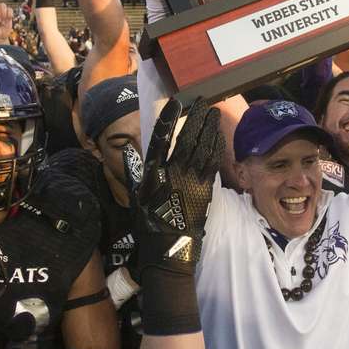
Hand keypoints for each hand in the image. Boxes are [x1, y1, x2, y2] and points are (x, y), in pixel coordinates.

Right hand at [123, 97, 222, 275]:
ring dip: (208, 128)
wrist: (170, 246)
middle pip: (187, 139)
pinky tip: (217, 134)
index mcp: (154, 173)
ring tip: (212, 112)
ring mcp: (191, 180)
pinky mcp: (205, 188)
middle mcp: (173, 172)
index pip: (160, 139)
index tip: (175, 103)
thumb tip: (130, 152)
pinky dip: (216, 145)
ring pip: (202, 147)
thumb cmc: (150, 222)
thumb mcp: (135, 198)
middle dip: (195, 118)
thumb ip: (133, 173)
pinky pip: (212, 161)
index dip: (168, 120)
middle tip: (201, 101)